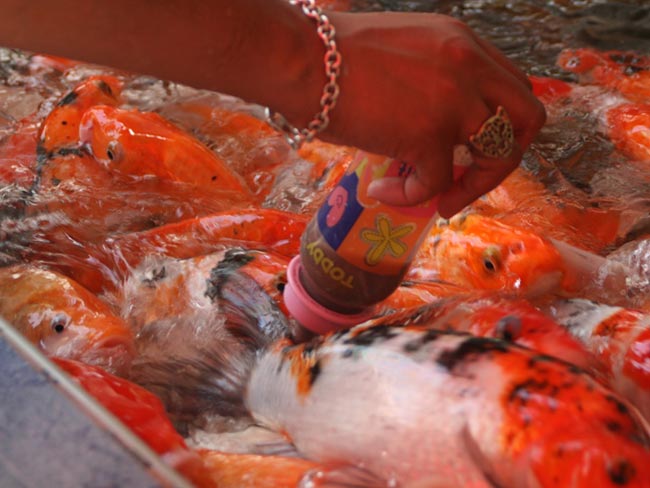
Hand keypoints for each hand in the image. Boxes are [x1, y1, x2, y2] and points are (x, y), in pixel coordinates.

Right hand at [317, 11, 545, 217]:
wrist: (299, 60)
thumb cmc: (330, 56)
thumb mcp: (400, 52)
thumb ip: (428, 78)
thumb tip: (425, 119)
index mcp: (462, 43)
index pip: (511, 86)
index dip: (500, 123)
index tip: (468, 148)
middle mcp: (469, 66)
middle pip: (528, 117)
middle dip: (505, 156)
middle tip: (470, 179)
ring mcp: (453, 100)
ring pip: (501, 154)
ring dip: (473, 187)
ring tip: (441, 201)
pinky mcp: (427, 134)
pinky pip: (437, 184)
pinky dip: (412, 197)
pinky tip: (383, 194)